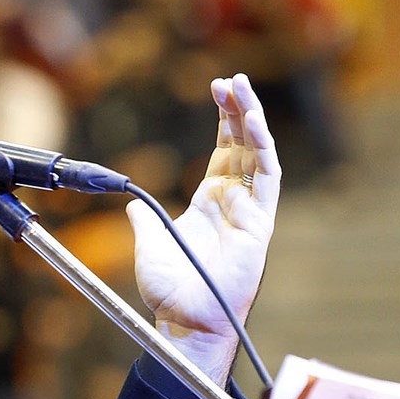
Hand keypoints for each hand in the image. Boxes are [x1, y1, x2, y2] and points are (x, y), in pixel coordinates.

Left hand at [127, 73, 279, 381]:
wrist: (185, 320)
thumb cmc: (170, 290)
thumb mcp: (148, 242)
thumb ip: (144, 217)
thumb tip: (131, 204)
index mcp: (210, 202)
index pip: (223, 150)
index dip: (223, 119)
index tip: (217, 89)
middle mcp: (233, 202)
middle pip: (242, 144)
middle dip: (239, 109)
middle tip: (231, 79)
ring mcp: (250, 211)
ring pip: (259, 154)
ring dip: (252, 120)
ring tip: (242, 88)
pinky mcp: (261, 224)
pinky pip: (267, 179)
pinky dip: (263, 149)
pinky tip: (253, 122)